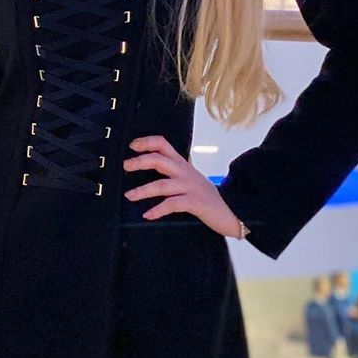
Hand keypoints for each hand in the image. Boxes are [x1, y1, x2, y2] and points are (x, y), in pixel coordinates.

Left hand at [123, 135, 242, 235]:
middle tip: (126, 166)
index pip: (164, 145)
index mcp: (183, 165)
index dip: (147, 142)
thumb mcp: (190, 179)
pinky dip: (158, 210)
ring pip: (162, 185)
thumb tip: (150, 169)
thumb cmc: (206, 197)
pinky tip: (148, 215)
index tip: (132, 145)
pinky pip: (173, 204)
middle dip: (140, 162)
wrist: (232, 211)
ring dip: (143, 190)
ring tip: (129, 195)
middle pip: (160, 160)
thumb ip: (173, 173)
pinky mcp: (195, 202)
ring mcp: (190, 187)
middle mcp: (185, 173)